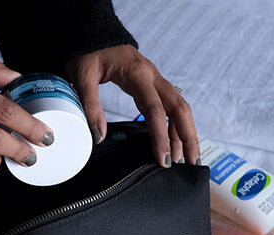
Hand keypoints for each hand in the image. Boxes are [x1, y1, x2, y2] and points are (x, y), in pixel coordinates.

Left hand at [66, 45, 199, 167]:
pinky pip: (168, 106)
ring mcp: (154, 80)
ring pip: (177, 108)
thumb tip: (98, 136)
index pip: (155, 110)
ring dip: (184, 132)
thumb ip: (90, 106)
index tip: (163, 158)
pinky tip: (173, 141)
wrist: (92, 33)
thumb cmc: (87, 52)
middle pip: (179, 108)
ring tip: (184, 158)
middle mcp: (152, 77)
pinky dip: (173, 125)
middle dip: (187, 136)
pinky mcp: (150, 85)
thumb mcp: (83, 78)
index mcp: (138, 74)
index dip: (161, 136)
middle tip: (190, 162)